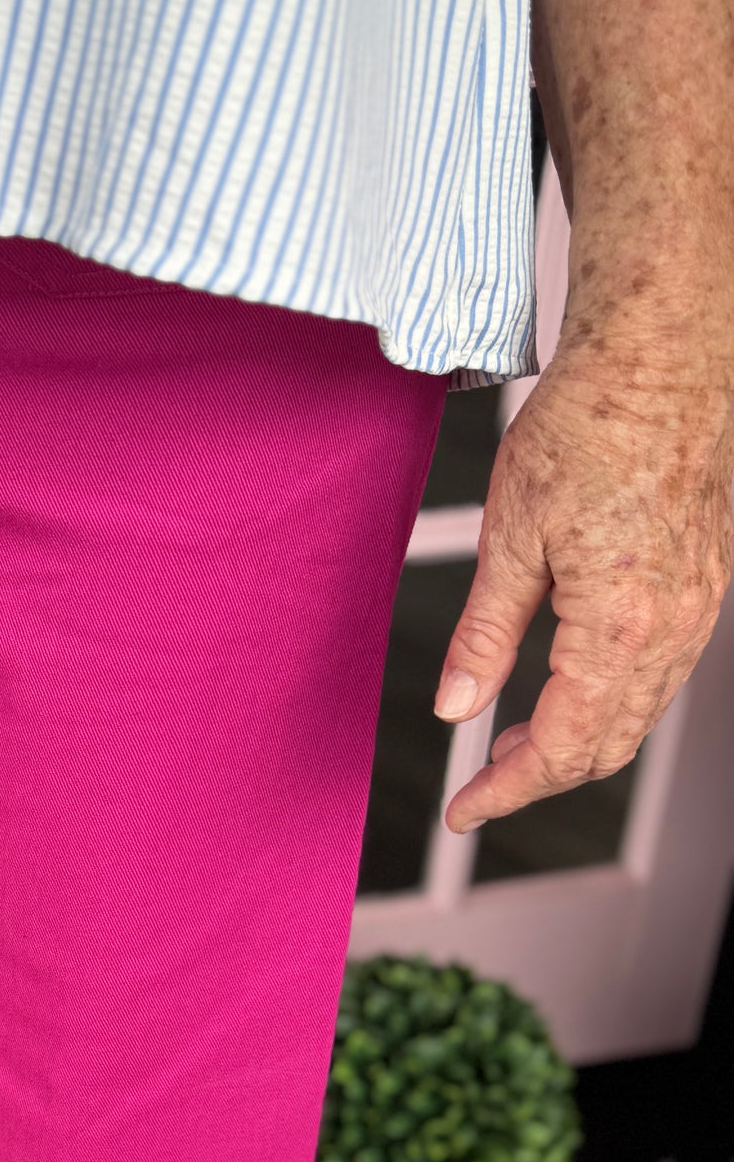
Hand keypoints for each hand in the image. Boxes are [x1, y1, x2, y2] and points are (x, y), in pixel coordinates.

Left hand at [434, 314, 733, 831]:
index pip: (561, 748)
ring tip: (511, 735)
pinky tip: (565, 681)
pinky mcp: (705, 580)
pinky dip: (609, 698)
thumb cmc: (588, 422)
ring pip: (638, 713)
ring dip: (576, 739)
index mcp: (620, 626)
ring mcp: (699, 605)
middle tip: (479, 781)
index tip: (463, 810)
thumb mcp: (509, 535)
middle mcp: (673, 626)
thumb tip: (456, 707)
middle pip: (608, 747)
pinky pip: (661, 670)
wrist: (663, 351)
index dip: (506, 790)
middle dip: (539, 775)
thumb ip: (485, 634)